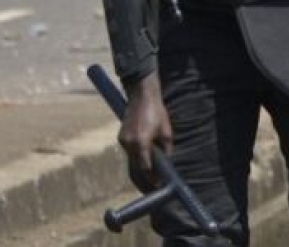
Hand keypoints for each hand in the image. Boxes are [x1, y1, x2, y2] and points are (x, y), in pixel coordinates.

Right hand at [119, 73, 172, 192]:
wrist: (141, 96)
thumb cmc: (158, 113)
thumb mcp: (167, 132)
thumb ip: (166, 150)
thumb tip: (167, 164)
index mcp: (141, 143)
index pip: (145, 168)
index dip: (151, 179)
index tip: (158, 187)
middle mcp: (129, 144)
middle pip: (134, 169)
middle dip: (142, 182)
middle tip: (151, 192)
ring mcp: (122, 141)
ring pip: (130, 163)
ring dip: (138, 173)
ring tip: (148, 183)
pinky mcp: (121, 138)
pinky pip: (129, 154)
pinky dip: (135, 162)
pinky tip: (142, 166)